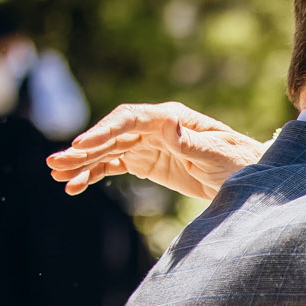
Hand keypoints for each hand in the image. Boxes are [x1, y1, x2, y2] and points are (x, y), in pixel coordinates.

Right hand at [47, 102, 266, 199]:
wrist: (250, 177)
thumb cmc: (239, 162)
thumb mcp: (218, 154)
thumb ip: (192, 142)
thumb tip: (166, 124)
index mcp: (170, 118)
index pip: (128, 120)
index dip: (102, 132)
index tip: (80, 146)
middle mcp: (154, 127)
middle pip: (111, 135)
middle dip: (82, 149)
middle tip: (55, 163)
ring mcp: (148, 144)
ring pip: (107, 151)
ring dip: (81, 163)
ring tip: (57, 176)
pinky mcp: (147, 162)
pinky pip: (114, 165)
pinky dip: (94, 175)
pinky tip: (75, 187)